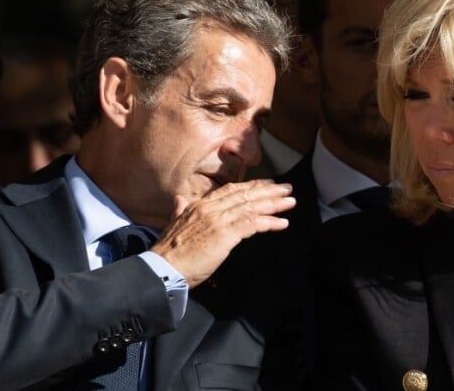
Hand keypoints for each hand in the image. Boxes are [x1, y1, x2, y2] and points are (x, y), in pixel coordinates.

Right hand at [150, 179, 294, 288]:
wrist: (162, 268)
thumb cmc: (169, 253)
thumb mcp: (174, 224)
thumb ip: (180, 210)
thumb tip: (179, 200)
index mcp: (199, 205)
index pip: (230, 190)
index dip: (251, 186)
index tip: (267, 185)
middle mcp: (210, 208)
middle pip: (245, 195)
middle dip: (268, 191)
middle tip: (287, 189)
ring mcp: (218, 220)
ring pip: (251, 206)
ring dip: (274, 204)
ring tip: (290, 202)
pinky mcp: (224, 234)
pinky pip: (252, 224)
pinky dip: (269, 222)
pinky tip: (282, 223)